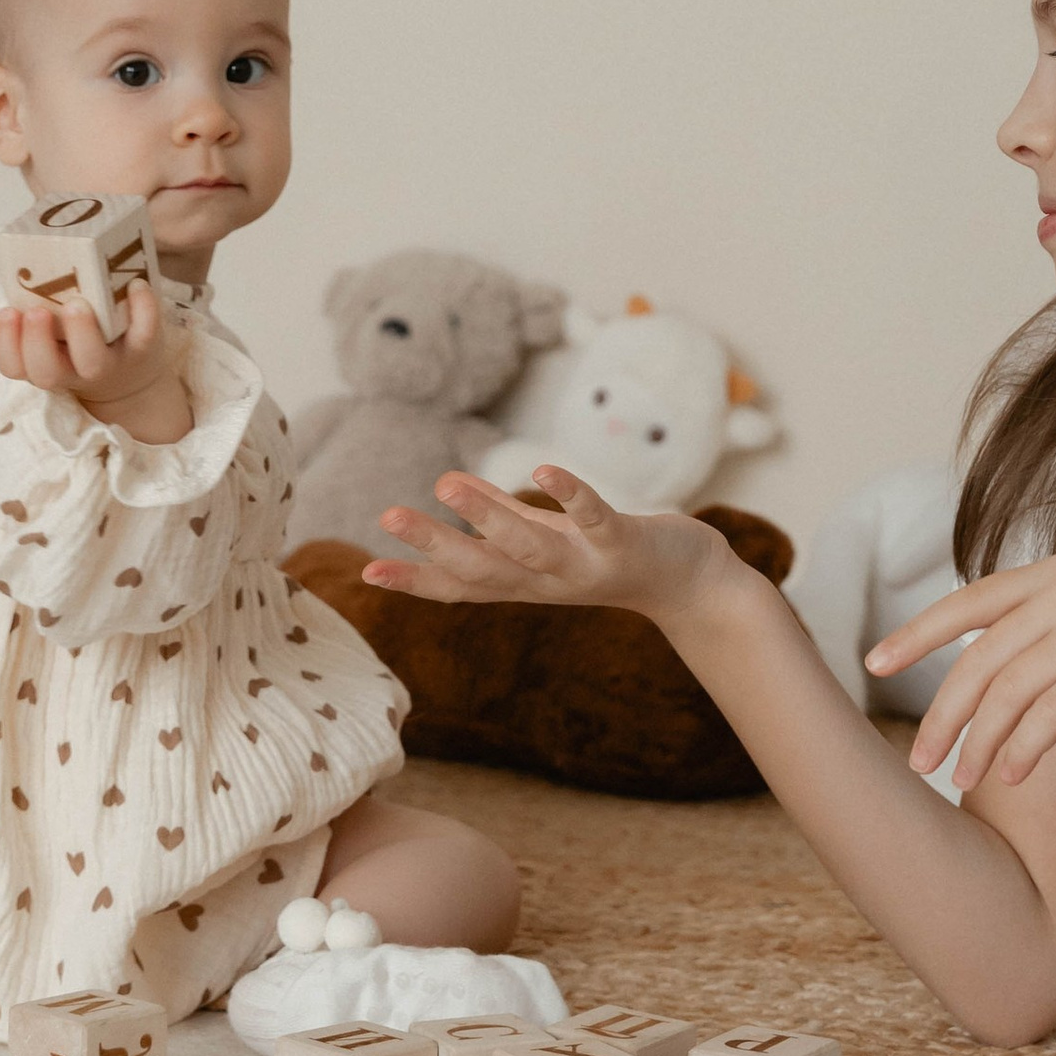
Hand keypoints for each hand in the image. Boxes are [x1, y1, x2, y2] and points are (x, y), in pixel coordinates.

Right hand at [0, 279, 187, 437]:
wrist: (130, 376)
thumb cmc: (81, 342)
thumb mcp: (56, 331)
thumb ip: (40, 300)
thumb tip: (31, 238)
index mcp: (45, 361)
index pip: (13, 365)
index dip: (6, 342)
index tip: (7, 311)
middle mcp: (73, 369)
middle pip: (45, 372)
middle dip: (36, 341)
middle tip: (37, 311)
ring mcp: (109, 363)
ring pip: (92, 363)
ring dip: (81, 333)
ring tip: (77, 304)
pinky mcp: (142, 351)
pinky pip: (144, 336)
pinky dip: (143, 310)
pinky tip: (136, 285)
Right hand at [364, 465, 730, 622]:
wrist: (689, 584)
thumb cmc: (609, 554)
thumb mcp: (549, 537)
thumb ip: (502, 515)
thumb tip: (454, 487)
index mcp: (524, 582)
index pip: (461, 585)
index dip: (415, 579)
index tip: (366, 570)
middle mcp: (548, 582)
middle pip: (483, 568)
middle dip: (435, 544)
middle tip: (387, 515)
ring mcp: (585, 565)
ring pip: (529, 545)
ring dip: (488, 516)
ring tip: (447, 484)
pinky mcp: (623, 543)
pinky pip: (593, 518)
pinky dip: (570, 495)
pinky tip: (544, 470)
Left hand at [868, 554, 1055, 790]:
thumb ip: (1044, 621)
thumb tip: (985, 657)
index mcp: (1054, 571)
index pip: (968, 603)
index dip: (916, 632)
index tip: (874, 662)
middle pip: (981, 658)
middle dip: (942, 712)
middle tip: (917, 760)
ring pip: (1012, 690)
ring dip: (979, 741)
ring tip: (960, 780)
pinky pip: (1055, 710)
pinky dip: (1024, 745)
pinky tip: (1008, 774)